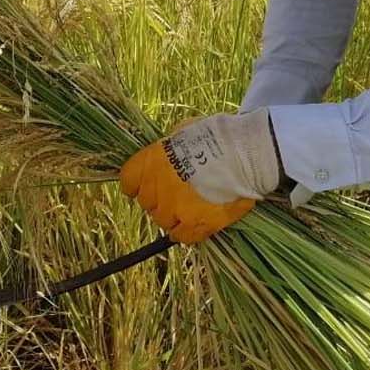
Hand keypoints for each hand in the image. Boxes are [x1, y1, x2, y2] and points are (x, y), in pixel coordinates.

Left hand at [119, 111, 280, 244]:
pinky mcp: (195, 225)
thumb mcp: (182, 133)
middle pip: (148, 204)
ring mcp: (174, 210)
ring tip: (191, 207)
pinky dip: (187, 232)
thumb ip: (169, 150)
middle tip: (178, 192)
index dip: (138, 184)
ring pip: (164, 221)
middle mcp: (156, 189)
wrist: (241, 152)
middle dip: (160, 199)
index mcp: (148, 163)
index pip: (128, 182)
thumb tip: (170, 155)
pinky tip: (197, 223)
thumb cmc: (215, 136)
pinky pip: (183, 237)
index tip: (147, 185)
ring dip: (174, 216)